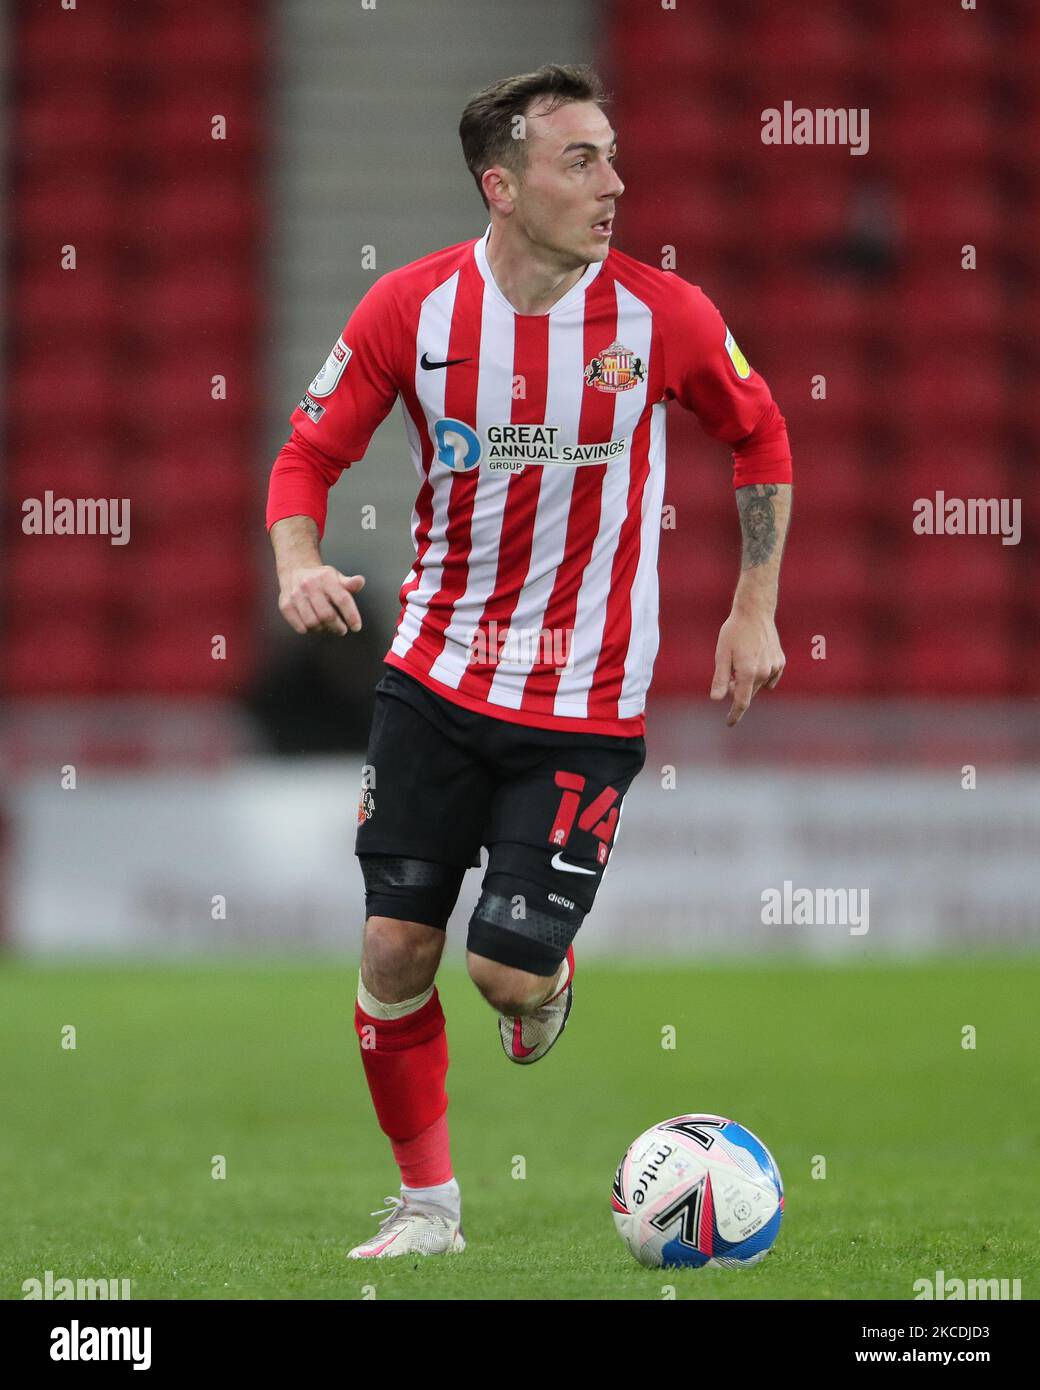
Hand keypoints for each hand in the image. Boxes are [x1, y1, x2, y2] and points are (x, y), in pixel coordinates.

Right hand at [278, 566, 365, 635]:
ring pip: (313, 623)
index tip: (356, 627)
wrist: (295, 570)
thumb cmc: (321, 579)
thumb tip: (360, 581)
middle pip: (327, 615)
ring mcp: (296, 595)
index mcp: (326, 578)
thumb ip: (350, 583)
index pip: (342, 599)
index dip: (351, 615)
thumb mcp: (336, 577)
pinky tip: (313, 625)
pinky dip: (309, 630)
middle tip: (342, 630)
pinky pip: (300, 626)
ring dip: (323, 629)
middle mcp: (310, 585)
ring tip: (327, 626)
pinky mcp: (286, 605)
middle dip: (337, 627)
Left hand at [710, 607, 784, 726]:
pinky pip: (770, 677)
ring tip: (741, 660)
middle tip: (727, 674)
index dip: (734, 714)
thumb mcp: (721, 654)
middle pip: (748, 693)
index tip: (729, 723)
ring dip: (749, 681)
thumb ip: (720, 678)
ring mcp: (775, 667)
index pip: (741, 702)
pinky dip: (761, 676)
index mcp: (748, 672)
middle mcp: (764, 672)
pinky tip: (754, 661)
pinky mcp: (780, 661)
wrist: (755, 612)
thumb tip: (717, 699)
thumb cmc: (734, 632)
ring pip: (759, 685)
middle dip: (737, 690)